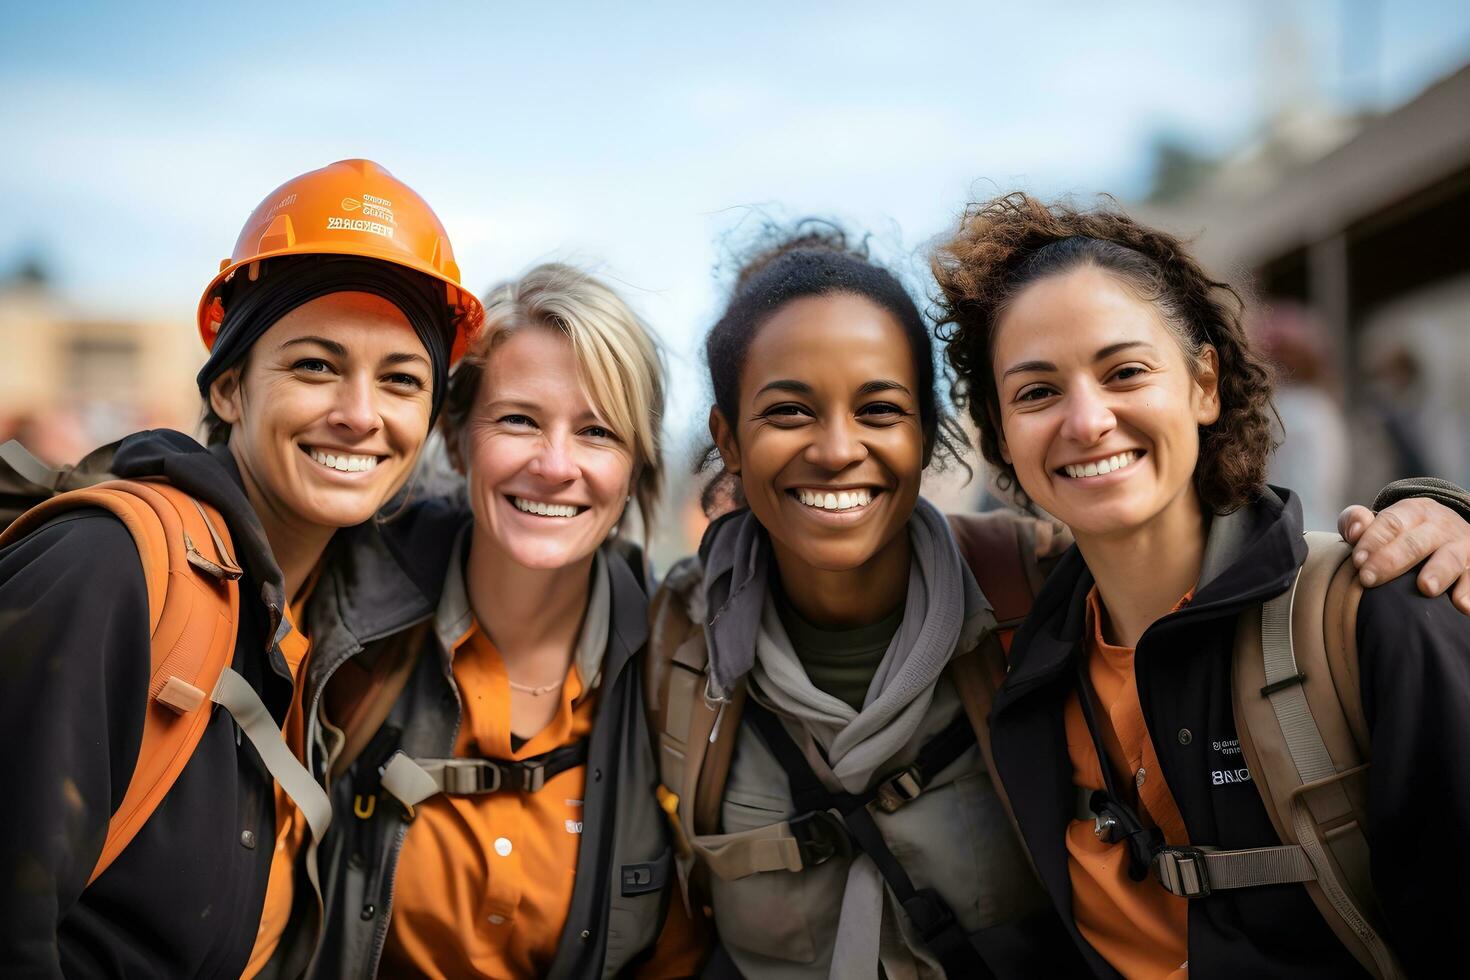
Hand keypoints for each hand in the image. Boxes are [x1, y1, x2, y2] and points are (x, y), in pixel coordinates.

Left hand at [1339, 499, 1469, 612]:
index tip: (1357, 561)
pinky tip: (1462, 606)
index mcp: (1413, 511)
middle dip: (1391, 561)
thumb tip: (1353, 531)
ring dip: (1439, 572)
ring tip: (1426, 588)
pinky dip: (1469, 591)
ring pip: (1451, 558)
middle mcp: (1440, 526)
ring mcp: (1461, 546)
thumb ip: (1357, 521)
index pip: (1392, 523)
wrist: (1450, 532)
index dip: (1373, 540)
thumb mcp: (1381, 521)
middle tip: (1369, 578)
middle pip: (1416, 542)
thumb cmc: (1403, 532)